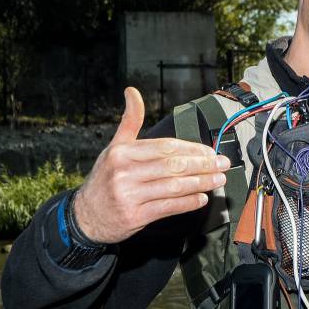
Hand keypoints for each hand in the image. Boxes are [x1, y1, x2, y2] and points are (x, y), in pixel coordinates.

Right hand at [72, 87, 231, 244]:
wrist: (86, 216)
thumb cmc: (105, 179)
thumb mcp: (114, 148)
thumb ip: (129, 122)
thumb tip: (132, 92)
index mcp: (122, 153)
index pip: (165, 147)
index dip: (192, 149)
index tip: (209, 152)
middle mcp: (125, 172)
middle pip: (173, 166)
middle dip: (202, 165)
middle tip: (222, 164)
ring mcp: (129, 195)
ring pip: (174, 187)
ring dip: (201, 183)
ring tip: (218, 180)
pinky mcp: (134, 216)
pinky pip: (168, 207)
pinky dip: (188, 203)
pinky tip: (202, 198)